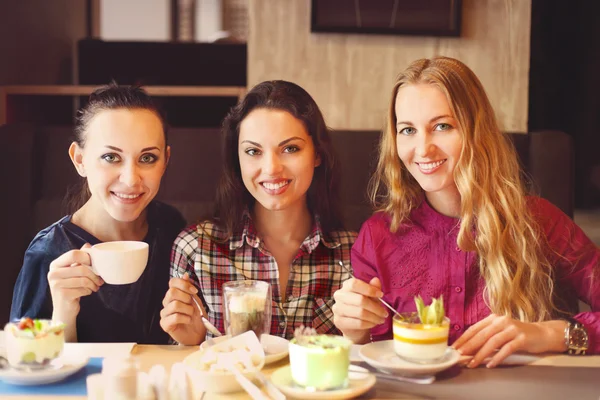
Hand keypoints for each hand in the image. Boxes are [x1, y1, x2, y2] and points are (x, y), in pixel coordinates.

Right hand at [48, 243, 103, 316]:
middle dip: (94, 275)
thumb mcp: (73, 271)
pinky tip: (88, 292)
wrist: (64, 309)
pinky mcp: (62, 295)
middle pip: (81, 268)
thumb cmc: (71, 287)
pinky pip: (83, 289)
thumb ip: (79, 258)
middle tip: (99, 280)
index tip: (94, 264)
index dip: (88, 258)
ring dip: (93, 284)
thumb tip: (87, 245)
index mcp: (55, 264)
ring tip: (95, 286)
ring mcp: (56, 285)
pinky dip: (89, 291)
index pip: (74, 254)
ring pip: (84, 280)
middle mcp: (53, 273)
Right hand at [160, 273, 205, 344]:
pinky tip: (188, 321)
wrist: (198, 333)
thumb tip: (185, 275)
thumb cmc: (196, 316)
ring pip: (175, 305)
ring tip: (191, 315)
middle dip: (186, 298)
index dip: (184, 284)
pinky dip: (185, 318)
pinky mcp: (165, 324)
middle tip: (192, 305)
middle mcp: (166, 302)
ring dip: (188, 310)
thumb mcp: (196, 300)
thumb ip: (189, 288)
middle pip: (172, 292)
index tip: (194, 291)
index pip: (172, 282)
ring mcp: (164, 313)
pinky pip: (175, 317)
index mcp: (174, 295)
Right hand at [332, 277, 387, 343]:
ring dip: (374, 317)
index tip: (381, 295)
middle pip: (359, 300)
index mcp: (346, 286)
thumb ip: (373, 288)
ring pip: (360, 313)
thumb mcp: (370, 296)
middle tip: (384, 313)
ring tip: (381, 319)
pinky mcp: (339, 321)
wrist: (354, 327)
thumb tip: (376, 280)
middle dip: (376, 307)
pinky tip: (374, 323)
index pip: (354, 284)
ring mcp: (337, 309)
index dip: (369, 289)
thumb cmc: (363, 308)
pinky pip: (358, 323)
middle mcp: (339, 296)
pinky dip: (369, 324)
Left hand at [452, 314, 567, 367]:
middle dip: (469, 346)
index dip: (463, 338)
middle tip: (459, 355)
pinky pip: (507, 349)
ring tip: (472, 363)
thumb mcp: (501, 331)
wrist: (542, 334)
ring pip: (492, 342)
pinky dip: (498, 357)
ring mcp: (512, 329)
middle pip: (481, 335)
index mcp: (493, 318)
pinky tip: (491, 365)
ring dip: (481, 354)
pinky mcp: (521, 338)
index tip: (454, 348)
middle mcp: (501, 321)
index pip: (474, 328)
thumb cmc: (518, 334)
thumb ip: (487, 336)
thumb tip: (468, 348)